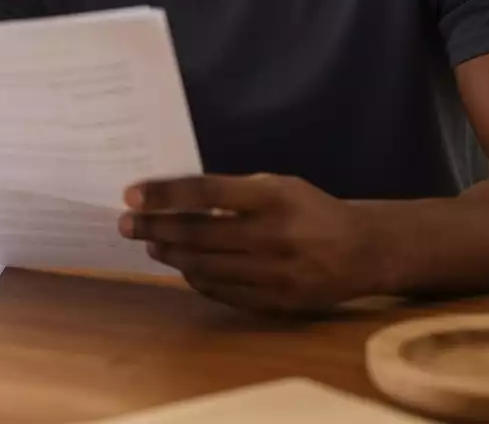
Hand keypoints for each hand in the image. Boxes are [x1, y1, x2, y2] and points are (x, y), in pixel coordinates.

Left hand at [119, 173, 380, 312]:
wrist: (363, 251)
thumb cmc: (309, 208)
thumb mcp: (277, 185)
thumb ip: (232, 192)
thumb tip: (175, 198)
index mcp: (271, 197)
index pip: (206, 192)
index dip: (165, 195)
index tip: (131, 195)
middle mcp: (272, 236)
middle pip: (198, 233)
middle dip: (155, 228)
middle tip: (125, 224)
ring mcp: (274, 274)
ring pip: (205, 266)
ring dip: (170, 254)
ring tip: (150, 243)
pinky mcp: (277, 303)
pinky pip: (223, 292)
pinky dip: (196, 279)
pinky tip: (182, 266)